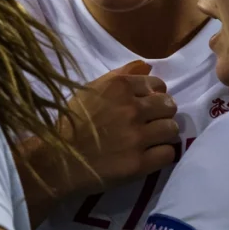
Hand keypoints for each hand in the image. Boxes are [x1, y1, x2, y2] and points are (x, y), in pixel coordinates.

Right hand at [55, 60, 179, 195]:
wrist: (56, 160)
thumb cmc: (71, 122)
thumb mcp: (90, 89)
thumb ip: (120, 75)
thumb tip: (147, 67)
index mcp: (120, 87)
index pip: (157, 84)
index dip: (154, 95)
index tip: (147, 105)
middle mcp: (132, 108)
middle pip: (169, 105)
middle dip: (162, 113)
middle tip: (151, 122)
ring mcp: (137, 136)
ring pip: (172, 129)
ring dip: (164, 133)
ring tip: (152, 139)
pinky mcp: (139, 163)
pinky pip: (168, 153)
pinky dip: (162, 154)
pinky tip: (151, 154)